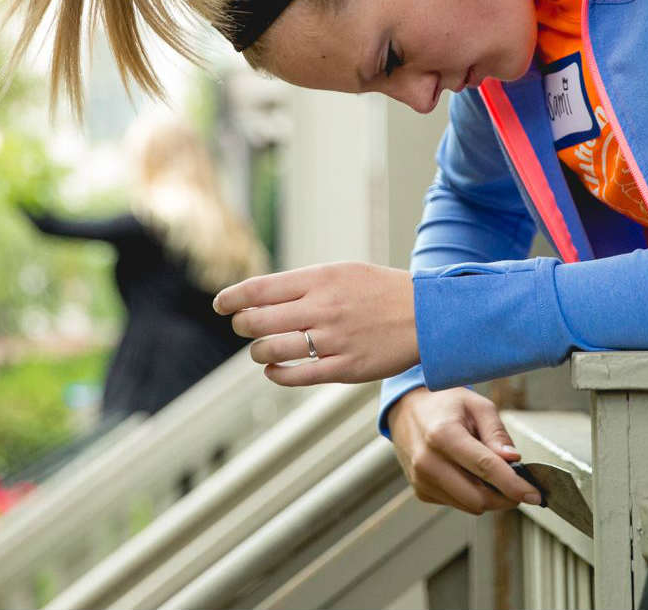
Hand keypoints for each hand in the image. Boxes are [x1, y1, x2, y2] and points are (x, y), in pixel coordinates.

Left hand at [213, 261, 417, 385]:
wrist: (426, 315)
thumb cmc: (378, 291)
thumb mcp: (341, 272)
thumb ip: (302, 284)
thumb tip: (258, 297)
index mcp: (319, 280)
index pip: (258, 289)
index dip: (231, 298)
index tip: (220, 305)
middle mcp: (322, 309)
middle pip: (257, 321)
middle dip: (241, 326)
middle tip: (242, 326)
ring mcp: (333, 340)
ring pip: (271, 350)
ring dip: (257, 352)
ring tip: (261, 349)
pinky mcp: (345, 368)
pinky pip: (297, 375)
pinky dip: (277, 373)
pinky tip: (273, 369)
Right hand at [386, 388, 540, 513]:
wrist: (407, 410)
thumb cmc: (444, 404)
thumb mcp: (477, 405)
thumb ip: (497, 433)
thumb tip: (514, 459)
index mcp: (443, 435)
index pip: (486, 468)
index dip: (515, 485)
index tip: (535, 495)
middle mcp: (427, 462)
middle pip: (479, 497)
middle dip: (506, 496)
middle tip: (519, 484)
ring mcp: (421, 480)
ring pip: (471, 505)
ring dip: (490, 497)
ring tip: (491, 473)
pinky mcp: (421, 491)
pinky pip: (458, 503)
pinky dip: (471, 495)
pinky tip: (469, 474)